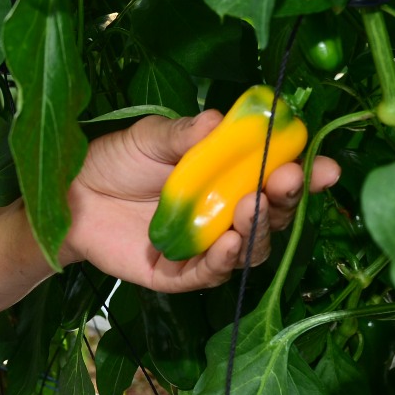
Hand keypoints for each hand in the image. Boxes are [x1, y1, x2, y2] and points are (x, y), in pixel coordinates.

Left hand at [59, 112, 340, 293]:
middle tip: (285, 180)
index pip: (276, 176)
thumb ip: (185, 134)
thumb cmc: (116, 161)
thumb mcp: (150, 138)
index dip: (304, 173)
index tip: (324, 165)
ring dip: (257, 230)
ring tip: (252, 206)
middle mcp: (227, 213)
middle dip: (285, 199)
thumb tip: (218, 120)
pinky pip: (210, 274)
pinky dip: (223, 261)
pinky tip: (229, 245)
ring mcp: (206, 247)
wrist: (70, 196)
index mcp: (230, 176)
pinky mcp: (180, 275)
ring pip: (249, 249)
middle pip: (272, 215)